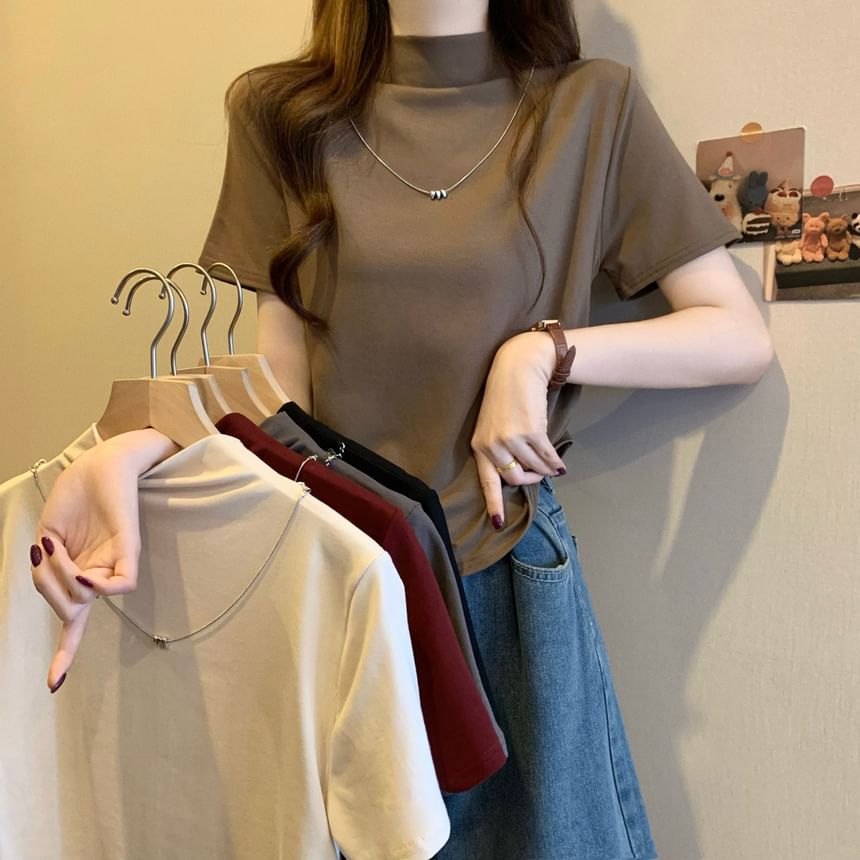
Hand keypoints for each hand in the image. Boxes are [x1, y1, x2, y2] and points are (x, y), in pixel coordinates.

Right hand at [31, 430, 177, 691]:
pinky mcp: (131, 548)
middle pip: (69, 608)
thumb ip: (50, 572)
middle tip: (42, 553)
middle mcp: (99, 572)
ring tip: (55, 544)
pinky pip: (120, 583)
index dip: (64, 653)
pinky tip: (82, 571)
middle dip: (46, 590)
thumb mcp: (48, 538)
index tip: (52, 686)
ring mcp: (115, 562)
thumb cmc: (75, 496)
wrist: (99, 463)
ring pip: (86, 596)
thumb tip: (67, 596)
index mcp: (79, 572)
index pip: (74, 622)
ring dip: (61, 577)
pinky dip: (98, 585)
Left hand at [470, 332, 566, 527]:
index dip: (494, 503)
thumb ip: (498, 448)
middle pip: (514, 479)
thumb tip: (518, 473)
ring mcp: (512, 439)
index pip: (486, 481)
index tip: (498, 524)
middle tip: (537, 475)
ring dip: (544, 470)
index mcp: (479, 445)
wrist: (517, 368)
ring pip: (534, 469)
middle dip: (529, 480)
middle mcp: (493, 445)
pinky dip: (555, 463)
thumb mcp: (492, 423)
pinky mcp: (532, 432)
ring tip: (550, 465)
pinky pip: (547, 458)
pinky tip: (559, 464)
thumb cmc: (505, 396)